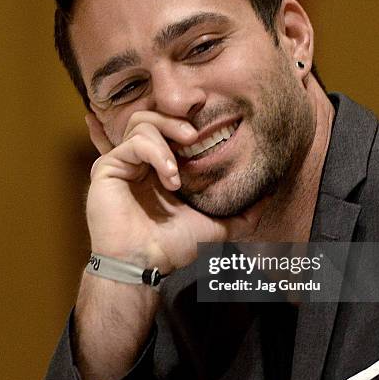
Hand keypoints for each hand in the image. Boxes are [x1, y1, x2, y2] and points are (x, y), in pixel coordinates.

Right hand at [85, 111, 259, 273]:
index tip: (204, 130)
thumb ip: (243, 212)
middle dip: (176, 121)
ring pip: (141, 122)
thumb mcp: (217, 225)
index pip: (169, 128)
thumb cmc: (174, 246)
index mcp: (160, 167)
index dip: (185, 123)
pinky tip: (169, 177)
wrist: (146, 263)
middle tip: (195, 135)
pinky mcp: (107, 167)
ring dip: (165, 137)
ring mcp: (123, 162)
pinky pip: (133, 143)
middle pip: (153, 116)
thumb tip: (271, 193)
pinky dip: (156, 153)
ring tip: (180, 168)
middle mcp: (140, 160)